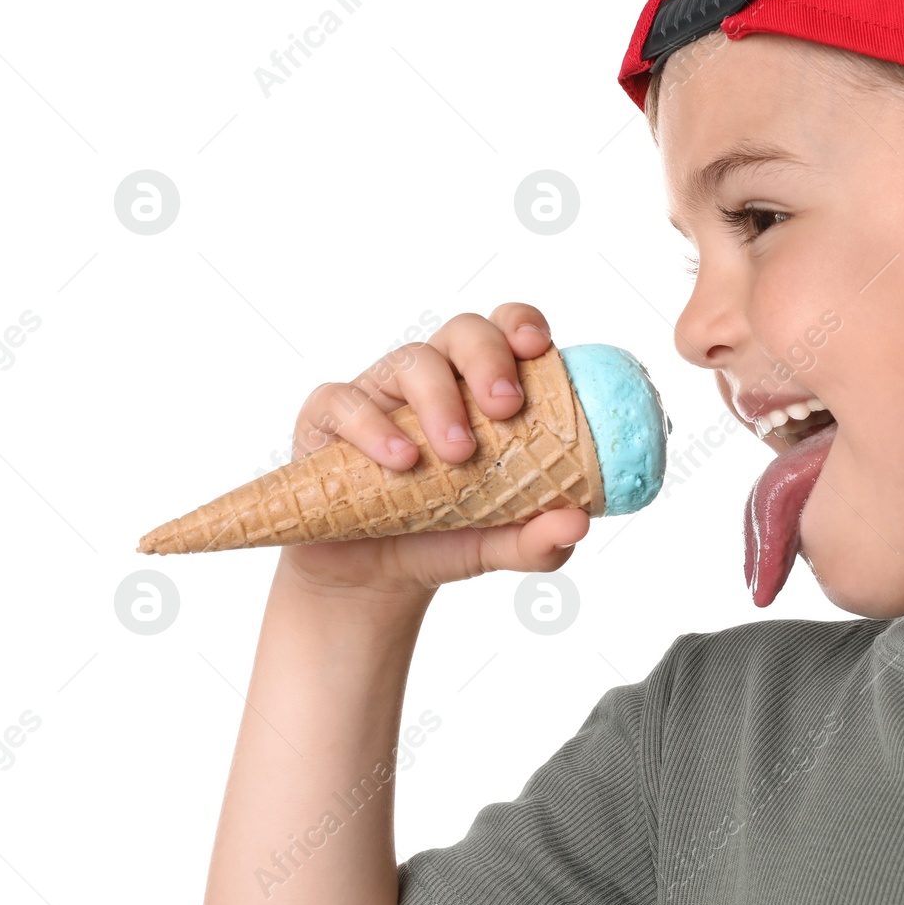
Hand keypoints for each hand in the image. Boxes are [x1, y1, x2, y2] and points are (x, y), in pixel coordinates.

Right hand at [274, 305, 589, 614]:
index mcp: (483, 389)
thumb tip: (576, 525)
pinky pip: (345, 401)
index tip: (539, 348)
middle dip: (490, 358)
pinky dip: (373, 427)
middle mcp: (435, 378)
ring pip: (411, 361)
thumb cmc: (444, 538)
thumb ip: (539, 540)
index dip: (522, 325)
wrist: (371, 579)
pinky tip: (400, 461)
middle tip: (507, 407)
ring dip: (440, 401)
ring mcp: (380, 392)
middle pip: (464, 332)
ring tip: (457, 454)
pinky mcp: (327, 418)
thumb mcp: (497, 546)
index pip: (508, 332)